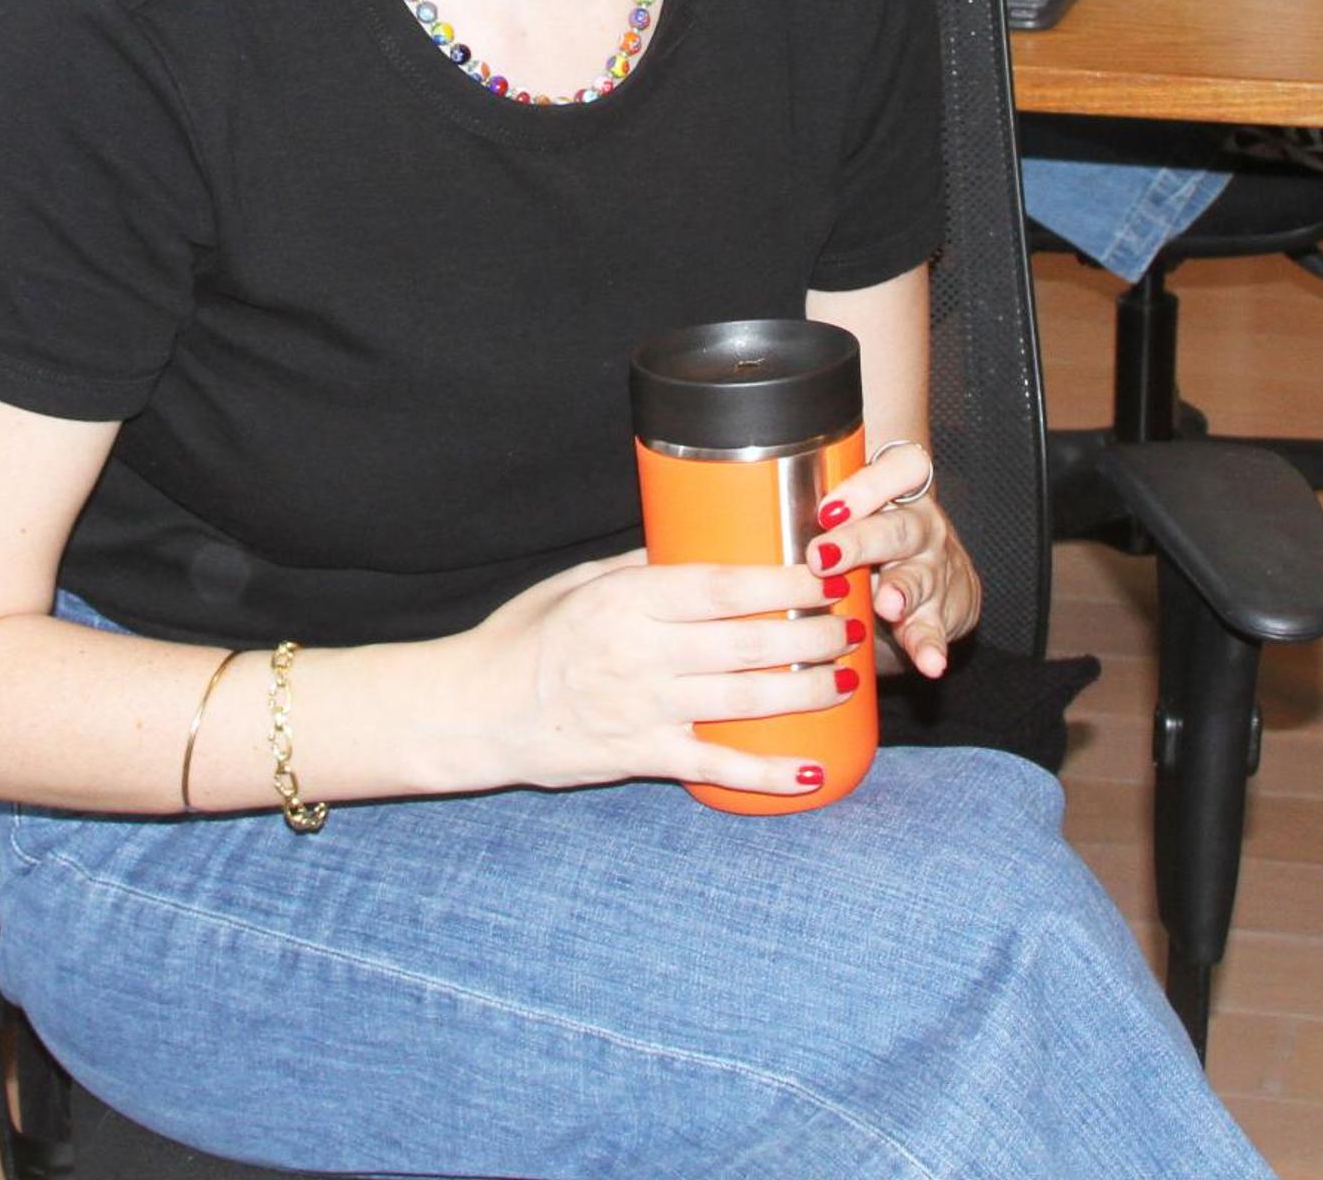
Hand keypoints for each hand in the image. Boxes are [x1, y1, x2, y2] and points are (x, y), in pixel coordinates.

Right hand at [462, 550, 861, 797]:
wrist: (473, 712)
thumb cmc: (524, 638)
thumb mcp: (578, 583)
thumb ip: (642, 569)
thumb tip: (710, 548)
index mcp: (625, 600)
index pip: (722, 587)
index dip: (783, 583)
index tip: (823, 575)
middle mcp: (638, 653)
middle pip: (747, 642)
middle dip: (810, 634)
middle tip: (849, 626)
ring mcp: (640, 709)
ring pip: (744, 700)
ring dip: (804, 691)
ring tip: (842, 679)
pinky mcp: (639, 757)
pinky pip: (716, 766)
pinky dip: (768, 773)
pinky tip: (811, 772)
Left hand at [810, 440, 978, 680]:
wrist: (939, 586)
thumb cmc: (874, 546)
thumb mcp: (853, 520)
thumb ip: (807, 517)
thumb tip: (729, 520)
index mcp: (896, 495)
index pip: (898, 469)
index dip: (866, 485)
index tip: (826, 509)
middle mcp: (919, 527)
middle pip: (897, 526)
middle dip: (859, 542)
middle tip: (822, 558)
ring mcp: (932, 570)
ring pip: (918, 577)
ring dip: (902, 591)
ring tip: (888, 605)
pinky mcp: (942, 614)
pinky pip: (935, 630)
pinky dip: (931, 646)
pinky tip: (929, 662)